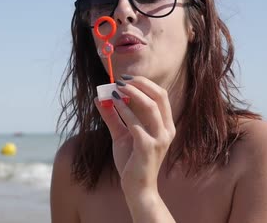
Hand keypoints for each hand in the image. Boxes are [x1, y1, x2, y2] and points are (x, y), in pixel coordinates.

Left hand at [95, 75, 175, 199]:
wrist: (137, 188)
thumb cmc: (131, 162)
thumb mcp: (121, 135)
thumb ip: (112, 117)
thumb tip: (100, 98)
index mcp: (165, 125)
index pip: (160, 95)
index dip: (144, 83)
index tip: (125, 78)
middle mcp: (167, 130)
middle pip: (159, 96)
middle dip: (140, 83)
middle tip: (121, 79)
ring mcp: (159, 138)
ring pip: (150, 106)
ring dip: (132, 93)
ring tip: (116, 87)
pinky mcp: (148, 147)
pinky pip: (135, 123)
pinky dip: (124, 109)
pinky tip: (112, 102)